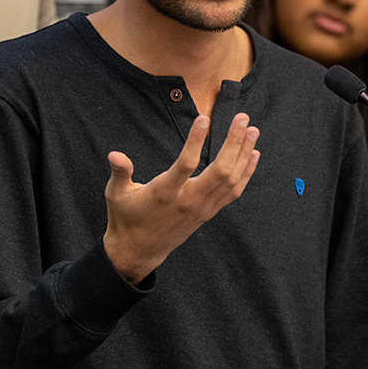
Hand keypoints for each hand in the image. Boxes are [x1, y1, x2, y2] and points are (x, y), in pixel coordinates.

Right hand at [102, 113, 260, 283]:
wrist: (139, 250)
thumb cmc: (126, 217)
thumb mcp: (116, 194)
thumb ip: (120, 172)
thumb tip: (114, 154)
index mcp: (165, 194)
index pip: (186, 165)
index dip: (195, 141)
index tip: (204, 118)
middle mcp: (188, 201)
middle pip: (220, 171)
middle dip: (234, 143)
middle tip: (242, 118)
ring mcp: (202, 208)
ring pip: (230, 180)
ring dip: (243, 153)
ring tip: (253, 130)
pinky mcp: (208, 212)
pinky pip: (233, 192)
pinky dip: (246, 172)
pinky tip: (253, 154)